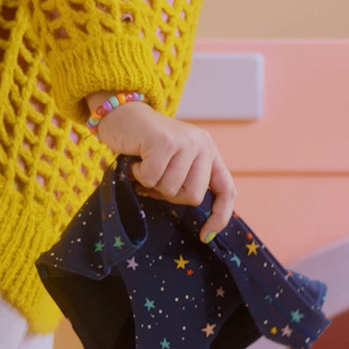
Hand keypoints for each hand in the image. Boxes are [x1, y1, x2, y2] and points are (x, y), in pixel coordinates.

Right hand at [87, 93, 236, 242]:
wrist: (121, 112)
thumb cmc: (145, 144)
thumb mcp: (173, 163)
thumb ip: (186, 182)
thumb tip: (194, 220)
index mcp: (209, 152)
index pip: (226, 190)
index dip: (220, 216)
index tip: (206, 236)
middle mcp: (203, 145)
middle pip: (192, 196)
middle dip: (169, 195)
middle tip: (155, 177)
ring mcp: (186, 142)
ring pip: (170, 189)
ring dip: (151, 183)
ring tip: (145, 164)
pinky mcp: (165, 142)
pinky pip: (151, 179)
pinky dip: (138, 174)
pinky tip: (136, 158)